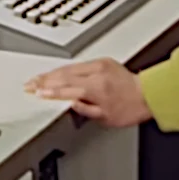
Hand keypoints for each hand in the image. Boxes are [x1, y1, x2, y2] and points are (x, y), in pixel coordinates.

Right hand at [23, 58, 151, 127]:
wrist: (149, 94)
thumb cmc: (131, 108)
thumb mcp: (106, 118)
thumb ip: (85, 110)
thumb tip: (69, 103)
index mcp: (97, 89)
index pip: (66, 89)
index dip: (49, 91)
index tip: (36, 92)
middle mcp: (97, 74)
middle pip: (64, 76)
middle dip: (44, 80)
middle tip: (30, 83)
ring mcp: (99, 66)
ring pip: (69, 67)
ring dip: (51, 73)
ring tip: (38, 78)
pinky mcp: (102, 61)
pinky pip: (78, 64)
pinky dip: (64, 68)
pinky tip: (56, 71)